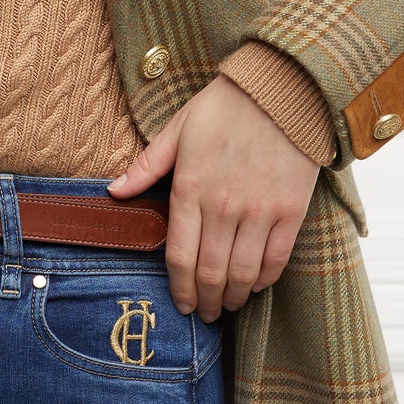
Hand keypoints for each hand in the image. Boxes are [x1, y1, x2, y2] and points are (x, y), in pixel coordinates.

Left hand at [107, 74, 320, 321]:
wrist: (282, 89)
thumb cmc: (225, 107)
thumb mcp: (177, 129)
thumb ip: (146, 166)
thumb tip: (114, 191)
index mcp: (189, 189)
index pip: (179, 256)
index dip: (179, 288)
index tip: (181, 304)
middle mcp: (223, 207)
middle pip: (210, 272)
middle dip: (205, 302)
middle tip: (204, 314)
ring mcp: (259, 212)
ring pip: (241, 273)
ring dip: (232, 298)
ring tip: (227, 306)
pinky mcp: (290, 211)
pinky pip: (275, 259)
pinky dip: (264, 280)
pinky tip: (255, 285)